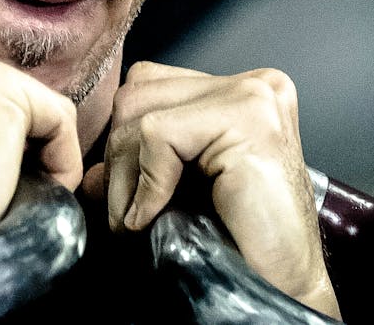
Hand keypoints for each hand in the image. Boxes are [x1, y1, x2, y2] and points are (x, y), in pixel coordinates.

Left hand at [84, 61, 340, 318]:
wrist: (282, 290)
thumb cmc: (241, 245)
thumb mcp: (180, 193)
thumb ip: (141, 169)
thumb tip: (92, 173)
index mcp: (242, 92)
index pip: (151, 85)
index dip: (125, 142)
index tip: (126, 197)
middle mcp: (256, 84)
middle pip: (140, 93)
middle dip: (119, 159)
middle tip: (124, 215)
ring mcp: (255, 97)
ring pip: (141, 113)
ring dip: (126, 175)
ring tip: (136, 221)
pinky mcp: (249, 121)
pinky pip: (159, 136)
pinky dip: (146, 183)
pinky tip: (154, 217)